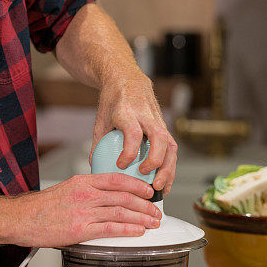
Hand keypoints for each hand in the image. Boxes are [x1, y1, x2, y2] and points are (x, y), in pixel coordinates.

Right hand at [10, 173, 161, 246]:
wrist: (20, 219)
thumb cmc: (41, 207)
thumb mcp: (67, 189)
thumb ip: (87, 191)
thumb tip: (107, 197)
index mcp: (83, 182)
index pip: (117, 179)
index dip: (137, 185)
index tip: (148, 190)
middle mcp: (85, 194)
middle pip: (124, 196)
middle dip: (145, 204)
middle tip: (156, 210)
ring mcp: (83, 212)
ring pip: (121, 211)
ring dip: (141, 217)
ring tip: (153, 222)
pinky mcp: (80, 229)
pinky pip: (110, 228)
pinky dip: (128, 229)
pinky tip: (138, 231)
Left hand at [91, 74, 177, 192]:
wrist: (127, 79)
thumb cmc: (113, 100)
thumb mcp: (100, 119)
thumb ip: (98, 143)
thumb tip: (95, 167)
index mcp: (127, 112)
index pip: (133, 133)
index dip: (129, 152)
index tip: (120, 164)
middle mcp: (146, 115)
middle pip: (159, 138)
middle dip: (155, 161)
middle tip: (146, 177)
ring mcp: (158, 120)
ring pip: (170, 145)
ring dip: (168, 168)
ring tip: (159, 187)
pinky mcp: (164, 126)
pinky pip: (171, 148)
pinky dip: (170, 166)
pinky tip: (165, 181)